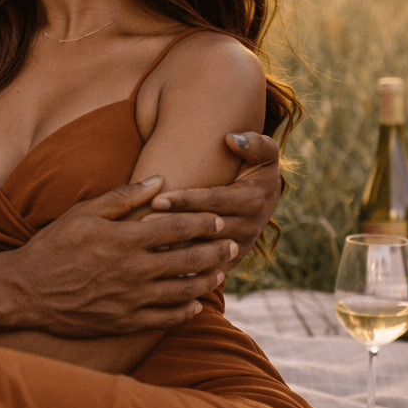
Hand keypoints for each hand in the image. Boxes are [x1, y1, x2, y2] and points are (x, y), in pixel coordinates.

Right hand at [13, 176, 238, 337]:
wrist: (26, 291)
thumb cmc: (53, 246)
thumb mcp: (83, 213)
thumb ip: (123, 197)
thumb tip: (157, 179)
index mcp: (127, 239)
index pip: (178, 226)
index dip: (203, 222)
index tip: (219, 219)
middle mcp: (135, 270)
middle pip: (189, 258)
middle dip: (216, 250)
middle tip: (233, 244)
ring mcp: (132, 298)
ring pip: (183, 290)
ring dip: (207, 280)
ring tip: (220, 272)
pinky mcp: (125, 321)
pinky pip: (165, 319)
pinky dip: (185, 311)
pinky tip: (195, 305)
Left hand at [147, 132, 282, 263]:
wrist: (267, 197)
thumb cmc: (258, 167)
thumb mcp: (265, 152)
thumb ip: (254, 143)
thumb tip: (232, 139)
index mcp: (254, 201)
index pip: (214, 201)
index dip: (185, 200)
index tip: (156, 199)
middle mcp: (249, 227)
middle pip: (204, 229)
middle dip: (172, 226)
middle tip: (141, 222)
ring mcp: (240, 247)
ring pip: (202, 252)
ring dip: (173, 248)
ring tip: (143, 243)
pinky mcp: (231, 261)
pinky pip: (205, 269)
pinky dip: (183, 269)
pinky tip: (157, 264)